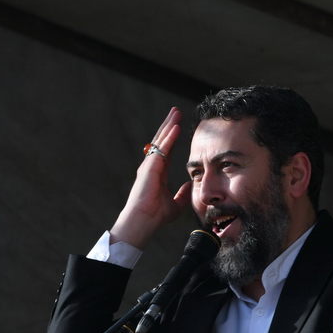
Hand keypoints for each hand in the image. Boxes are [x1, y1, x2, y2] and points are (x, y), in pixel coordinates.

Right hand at [110, 107, 191, 248]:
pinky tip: (175, 127)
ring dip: (168, 126)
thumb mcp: (175, 204)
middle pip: (161, 140)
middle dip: (168, 125)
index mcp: (157, 172)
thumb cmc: (154, 216)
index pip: (165, 149)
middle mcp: (151, 166)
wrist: (143, 222)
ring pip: (160, 141)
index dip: (171, 136)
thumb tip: (190, 185)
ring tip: (175, 112)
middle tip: (175, 111)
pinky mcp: (149, 168)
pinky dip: (169, 138)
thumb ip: (182, 194)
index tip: (177, 124)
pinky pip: (161, 149)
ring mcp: (149, 166)